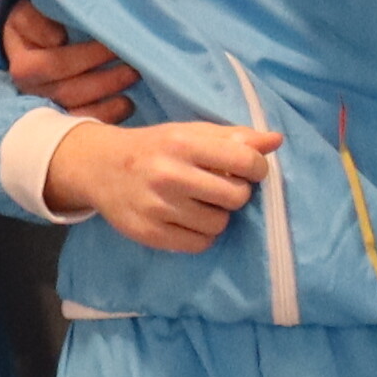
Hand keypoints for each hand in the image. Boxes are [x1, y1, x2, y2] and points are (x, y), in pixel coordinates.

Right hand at [0, 0, 136, 121]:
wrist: (36, 39)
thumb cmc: (39, 21)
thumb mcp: (31, 12)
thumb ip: (38, 20)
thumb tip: (57, 39)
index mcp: (23, 65)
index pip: (53, 65)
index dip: (85, 56)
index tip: (111, 42)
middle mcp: (32, 93)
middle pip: (69, 92)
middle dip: (104, 80)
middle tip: (134, 66)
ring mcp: (48, 109)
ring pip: (78, 113)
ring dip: (109, 100)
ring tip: (134, 79)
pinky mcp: (63, 122)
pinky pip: (85, 125)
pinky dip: (108, 117)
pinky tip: (128, 104)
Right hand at [41, 112, 280, 252]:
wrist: (100, 167)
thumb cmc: (156, 148)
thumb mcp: (191, 133)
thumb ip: (235, 137)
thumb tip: (276, 140)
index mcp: (183, 143)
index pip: (245, 161)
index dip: (257, 169)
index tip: (249, 171)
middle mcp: (169, 175)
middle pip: (236, 197)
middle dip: (236, 194)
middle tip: (221, 188)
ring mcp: (157, 207)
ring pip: (219, 224)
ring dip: (217, 215)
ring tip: (200, 203)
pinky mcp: (149, 233)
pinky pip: (199, 244)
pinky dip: (201, 235)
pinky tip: (188, 220)